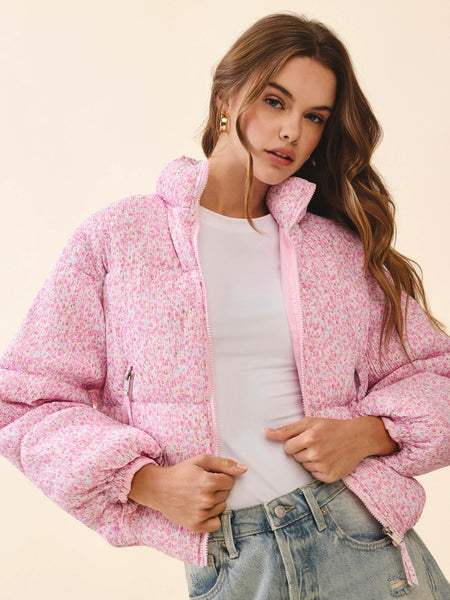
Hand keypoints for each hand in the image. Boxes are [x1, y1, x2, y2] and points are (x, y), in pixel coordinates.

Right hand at [128, 454, 246, 532]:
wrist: (158, 488)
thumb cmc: (181, 472)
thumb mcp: (201, 460)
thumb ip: (224, 464)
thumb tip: (244, 469)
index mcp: (208, 482)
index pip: (230, 481)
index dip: (221, 477)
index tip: (209, 476)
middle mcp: (206, 500)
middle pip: (226, 494)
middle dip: (217, 489)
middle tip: (201, 486)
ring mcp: (201, 514)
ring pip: (222, 508)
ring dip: (214, 502)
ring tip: (199, 496)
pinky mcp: (196, 526)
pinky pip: (216, 524)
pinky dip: (212, 517)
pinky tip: (201, 509)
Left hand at [265, 416, 396, 482]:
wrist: (359, 437)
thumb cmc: (332, 427)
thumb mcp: (310, 422)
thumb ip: (287, 429)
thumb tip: (266, 432)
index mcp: (310, 437)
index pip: (287, 447)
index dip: (295, 443)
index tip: (306, 438)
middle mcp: (316, 453)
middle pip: (296, 457)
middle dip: (303, 451)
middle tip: (318, 443)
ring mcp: (324, 467)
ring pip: (304, 466)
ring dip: (311, 460)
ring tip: (325, 451)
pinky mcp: (330, 477)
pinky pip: (314, 475)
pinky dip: (319, 469)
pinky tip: (329, 460)